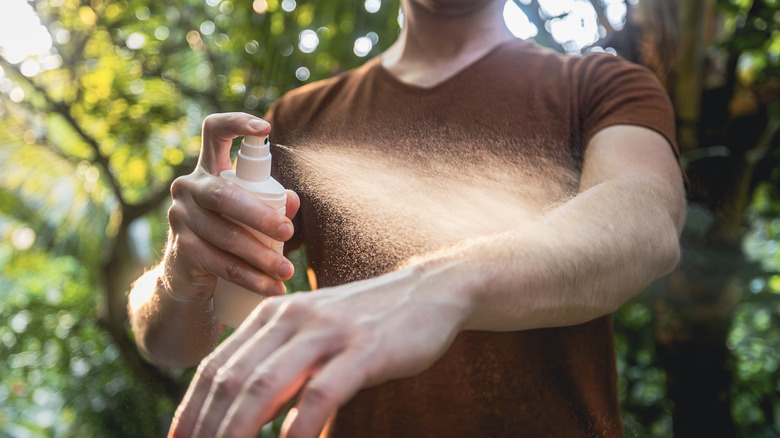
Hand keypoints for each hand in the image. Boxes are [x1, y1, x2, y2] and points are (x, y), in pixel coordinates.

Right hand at [163, 112, 299, 301]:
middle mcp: (189, 187)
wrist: (188, 275)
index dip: (236, 123)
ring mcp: (180, 218)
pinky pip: (220, 265)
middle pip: (225, 196)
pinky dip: (250, 279)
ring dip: (261, 258)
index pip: (213, 131)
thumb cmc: (228, 232)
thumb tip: (294, 201)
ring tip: (287, 272)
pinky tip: (271, 288)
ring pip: (226, 237)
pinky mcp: (181, 250)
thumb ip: (274, 202)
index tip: (265, 128)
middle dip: (260, 216)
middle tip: (289, 234)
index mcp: (208, 169)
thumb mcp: (250, 214)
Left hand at [168, 264, 470, 437]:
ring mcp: (328, 332)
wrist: (429, 290)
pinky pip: (321, 393)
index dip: (190, 411)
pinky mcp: (364, 349)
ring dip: (237, 432)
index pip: (215, 367)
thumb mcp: (313, 334)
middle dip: (207, 429)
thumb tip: (244, 410)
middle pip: (231, 380)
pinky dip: (299, 428)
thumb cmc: (367, 321)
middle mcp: (292, 317)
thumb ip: (279, 362)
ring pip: (264, 386)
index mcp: (274, 313)